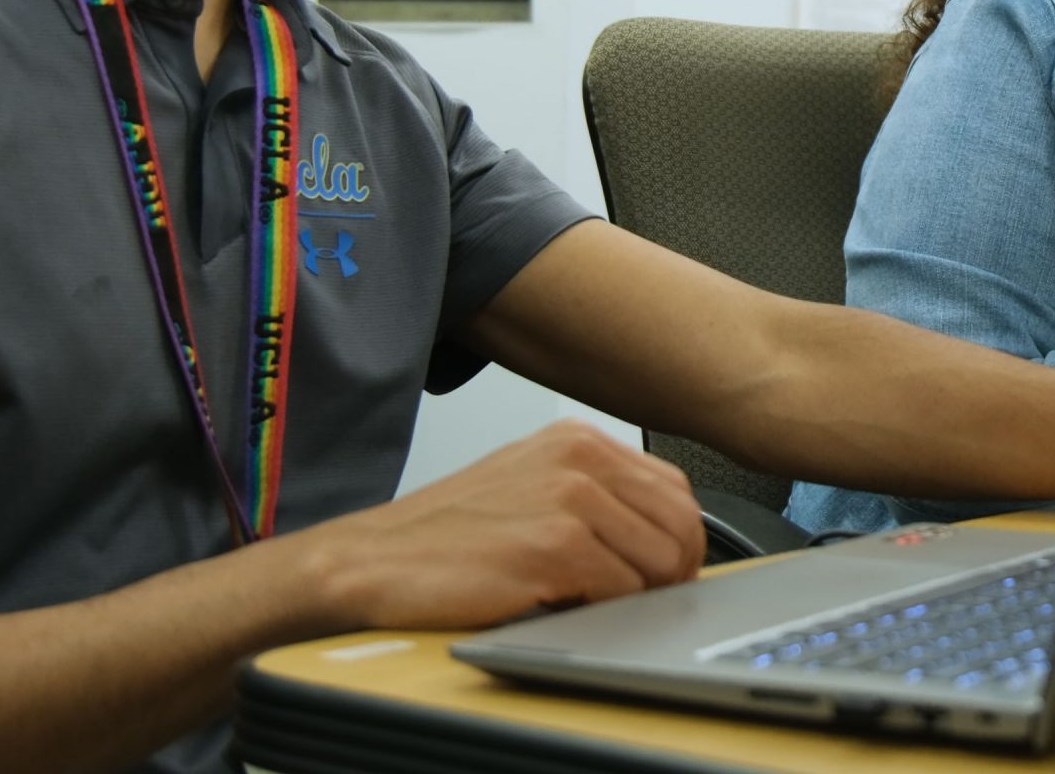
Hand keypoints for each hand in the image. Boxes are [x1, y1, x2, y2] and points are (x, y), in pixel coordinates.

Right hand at [297, 419, 705, 630]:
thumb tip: (664, 537)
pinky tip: (560, 607)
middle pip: (682, 525)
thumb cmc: (446, 534)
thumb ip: (595, 496)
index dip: (680, 541)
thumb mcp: (529, 486)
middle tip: (638, 602)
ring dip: (635, 598)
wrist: (372, 560)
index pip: (675, 489)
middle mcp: (579, 457)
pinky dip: (601, 614)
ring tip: (589, 602)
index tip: (664, 573)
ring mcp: (570, 499)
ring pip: (661, 564)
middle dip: (672, 574)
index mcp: (577, 439)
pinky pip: (623, 594)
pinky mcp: (555, 546)